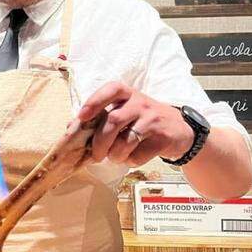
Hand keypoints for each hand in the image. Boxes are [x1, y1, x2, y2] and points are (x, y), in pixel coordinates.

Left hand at [76, 82, 193, 165]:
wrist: (179, 129)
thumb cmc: (143, 119)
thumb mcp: (124, 111)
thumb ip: (100, 116)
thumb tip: (72, 126)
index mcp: (127, 94)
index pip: (111, 90)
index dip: (94, 102)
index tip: (82, 117)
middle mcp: (140, 103)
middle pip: (114, 121)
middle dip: (100, 142)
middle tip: (95, 155)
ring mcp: (153, 120)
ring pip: (125, 141)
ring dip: (115, 155)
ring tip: (114, 158)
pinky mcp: (162, 138)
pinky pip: (139, 154)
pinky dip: (130, 161)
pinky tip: (131, 158)